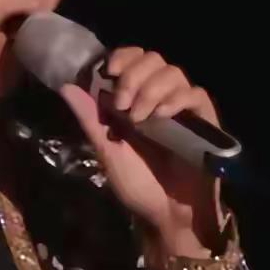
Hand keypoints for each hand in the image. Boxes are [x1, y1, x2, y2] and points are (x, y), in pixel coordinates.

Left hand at [58, 47, 225, 257]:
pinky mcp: (203, 120)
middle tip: (122, 104)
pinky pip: (195, 93)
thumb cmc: (137, 184)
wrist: (167, 213)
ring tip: (140, 117)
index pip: (132, 59)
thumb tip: (66, 87)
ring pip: (173, 72)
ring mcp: (181, 108)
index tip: (110, 71)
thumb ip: (90, 119)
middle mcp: (158, 98)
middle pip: (153, 59)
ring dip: (151, 89)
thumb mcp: (107, 150)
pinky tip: (162, 115)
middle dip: (133, 75)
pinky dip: (177, 98)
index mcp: (134, 100)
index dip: (123, 56)